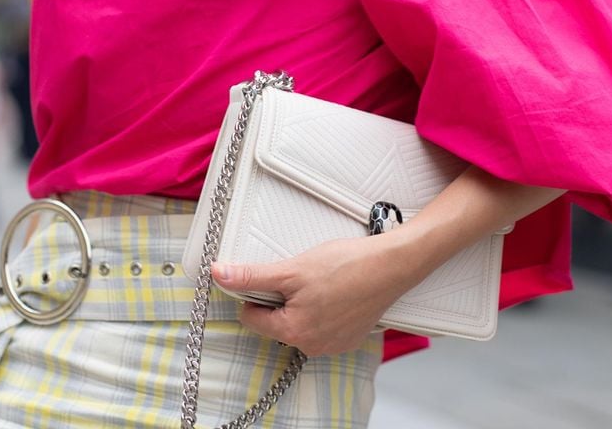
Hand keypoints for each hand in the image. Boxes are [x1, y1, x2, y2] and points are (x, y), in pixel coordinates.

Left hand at [210, 235, 406, 356]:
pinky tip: (333, 289)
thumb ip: (253, 276)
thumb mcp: (292, 268)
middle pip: (276, 321)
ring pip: (299, 322)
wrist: (391, 266)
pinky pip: (321, 324)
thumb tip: (220, 275)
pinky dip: (321, 307)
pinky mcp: (348, 337)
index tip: (269, 276)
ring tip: (318, 281)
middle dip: (280, 298)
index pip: (252, 318)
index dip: (254, 293)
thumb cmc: (346, 266)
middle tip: (298, 275)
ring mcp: (333, 344)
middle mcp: (312, 346)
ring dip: (300, 302)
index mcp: (294, 331)